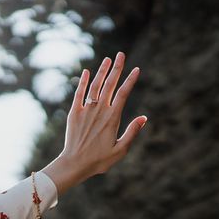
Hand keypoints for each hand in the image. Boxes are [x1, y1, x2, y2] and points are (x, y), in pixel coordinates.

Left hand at [41, 52, 146, 195]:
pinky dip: (82, 82)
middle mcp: (99, 110)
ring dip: (102, 71)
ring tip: (108, 59)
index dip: (130, 80)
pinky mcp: (74, 113)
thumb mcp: (120, 150)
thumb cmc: (99, 160)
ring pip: (95, 86)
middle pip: (110, 84)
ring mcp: (86, 110)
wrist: (74, 164)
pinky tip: (86, 72)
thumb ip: (132, 132)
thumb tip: (144, 118)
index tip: (137, 69)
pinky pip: (79, 94)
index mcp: (112, 118)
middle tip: (121, 54)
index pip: (123, 93)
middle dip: (117, 68)